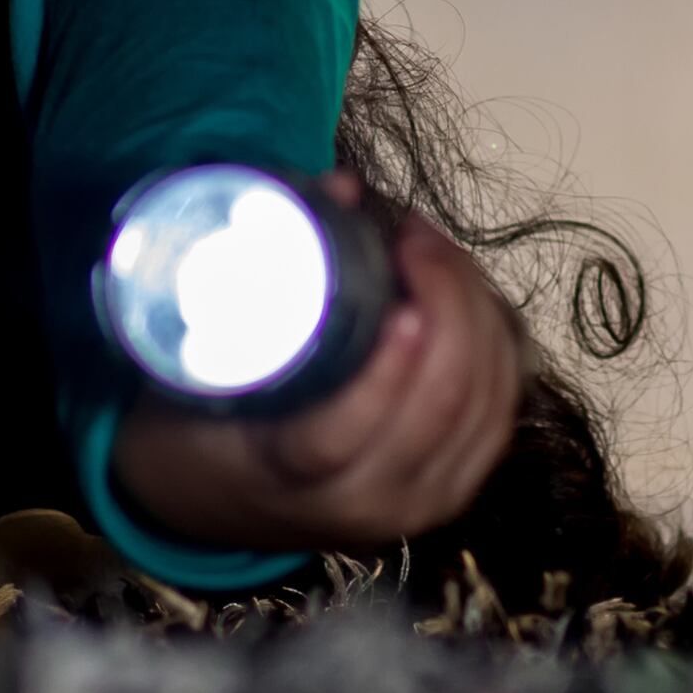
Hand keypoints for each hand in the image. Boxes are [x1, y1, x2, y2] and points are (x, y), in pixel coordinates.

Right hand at [112, 191, 525, 556]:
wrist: (216, 504)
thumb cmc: (199, 422)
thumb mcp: (192, 364)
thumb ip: (250, 275)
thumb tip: (342, 187)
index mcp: (287, 479)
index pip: (342, 437)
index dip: (384, 373)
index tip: (400, 303)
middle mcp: (364, 503)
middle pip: (440, 408)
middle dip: (449, 305)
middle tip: (414, 237)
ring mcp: (417, 502)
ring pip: (484, 404)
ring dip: (476, 312)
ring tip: (434, 251)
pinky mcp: (454, 487)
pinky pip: (500, 408)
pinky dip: (496, 342)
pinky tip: (469, 292)